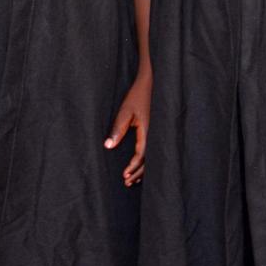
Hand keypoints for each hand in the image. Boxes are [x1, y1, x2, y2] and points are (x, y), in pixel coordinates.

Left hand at [104, 70, 151, 186]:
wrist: (151, 83)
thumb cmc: (137, 96)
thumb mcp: (125, 111)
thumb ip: (118, 129)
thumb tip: (108, 146)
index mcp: (148, 132)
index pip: (141, 156)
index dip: (133, 167)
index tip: (124, 175)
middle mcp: (155, 135)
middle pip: (149, 161)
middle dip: (138, 173)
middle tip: (127, 183)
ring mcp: (157, 133)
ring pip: (152, 157)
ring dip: (143, 169)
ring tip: (133, 179)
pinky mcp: (156, 131)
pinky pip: (153, 150)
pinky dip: (147, 161)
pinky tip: (140, 163)